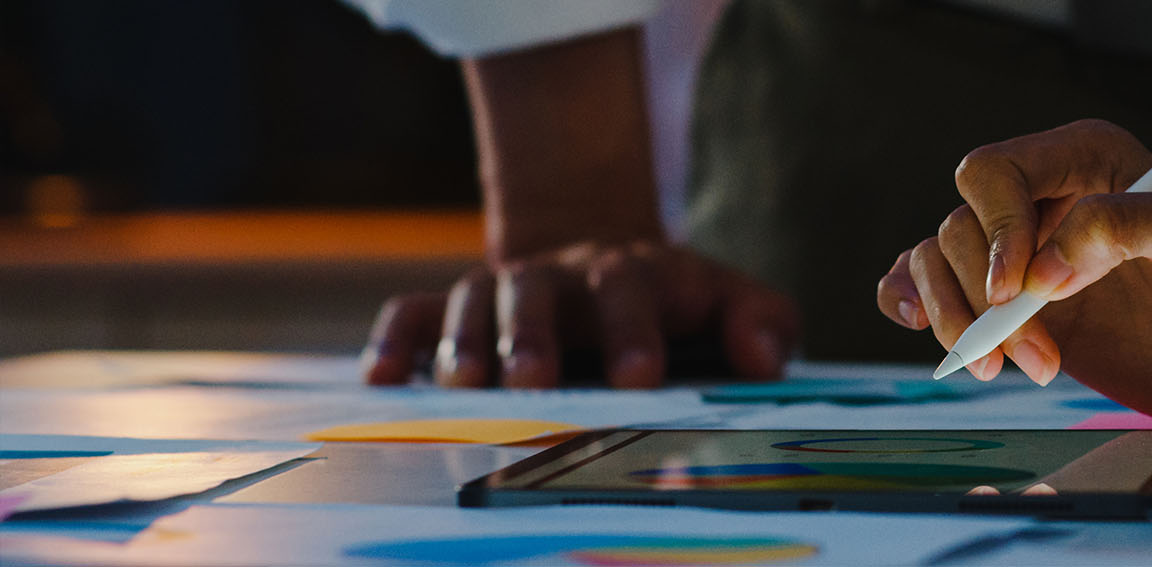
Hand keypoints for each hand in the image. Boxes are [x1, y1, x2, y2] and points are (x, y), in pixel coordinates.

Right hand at [362, 241, 798, 388]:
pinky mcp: (457, 311)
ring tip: (462, 386)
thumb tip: (762, 359)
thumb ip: (764, 323)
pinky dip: (393, 342)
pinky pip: (413, 314)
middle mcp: (561, 276)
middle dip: (533, 333)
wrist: (605, 263)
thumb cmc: (679, 304)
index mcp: (633, 273)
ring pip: (472, 299)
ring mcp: (505, 291)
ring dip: (464, 341)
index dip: (632, 329)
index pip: (630, 289)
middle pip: (537, 289)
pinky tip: (381, 381)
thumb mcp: (734, 302)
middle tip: (532, 381)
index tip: (639, 375)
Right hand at [878, 119, 1151, 384]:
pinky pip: (925, 283)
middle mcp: (1043, 199)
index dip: (995, 229)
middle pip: (959, 227)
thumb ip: (1125, 225)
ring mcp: (1021, 254)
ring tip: (1005, 368)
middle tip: (1039, 356)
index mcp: (1085, 159)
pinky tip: (924, 331)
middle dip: (983, 299)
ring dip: (956, 320)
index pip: (995, 172)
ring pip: (935, 260)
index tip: (1015, 291)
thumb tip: (1044, 269)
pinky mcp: (1008, 305)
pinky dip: (911, 302)